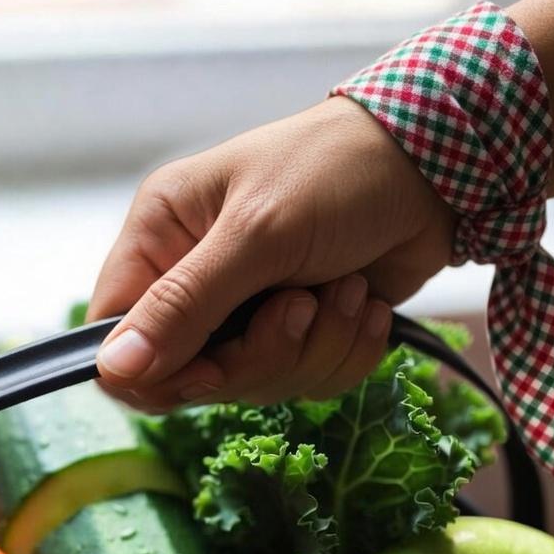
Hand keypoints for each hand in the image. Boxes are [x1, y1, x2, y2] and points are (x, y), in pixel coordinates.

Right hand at [87, 95, 455, 411]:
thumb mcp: (256, 235)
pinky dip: (344, 353)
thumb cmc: (337, 173)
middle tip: (300, 306)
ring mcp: (249, 310)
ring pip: (254, 385)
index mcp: (162, 238)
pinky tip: (364, 305)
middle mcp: (196, 279)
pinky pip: (305, 384)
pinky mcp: (301, 332)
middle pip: (192, 377)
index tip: (210, 369)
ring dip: (314, 349)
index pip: (116, 336)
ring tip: (345, 291)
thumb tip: (115, 369)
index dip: (154, 371)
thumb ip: (184, 306)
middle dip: (260, 355)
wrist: (439, 168)